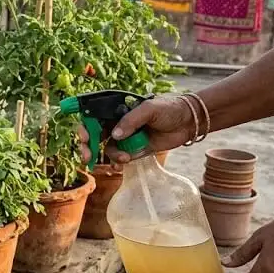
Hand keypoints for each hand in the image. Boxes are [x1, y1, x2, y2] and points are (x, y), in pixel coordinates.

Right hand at [78, 96, 194, 163]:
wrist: (189, 122)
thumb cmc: (170, 109)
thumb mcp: (149, 109)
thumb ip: (131, 120)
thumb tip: (115, 135)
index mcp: (118, 109)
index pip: (94, 116)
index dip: (85, 126)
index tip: (84, 137)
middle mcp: (119, 123)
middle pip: (95, 134)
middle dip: (89, 146)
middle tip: (88, 157)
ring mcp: (126, 137)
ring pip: (108, 148)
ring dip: (111, 155)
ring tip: (124, 158)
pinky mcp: (134, 149)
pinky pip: (120, 157)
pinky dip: (118, 161)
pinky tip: (123, 163)